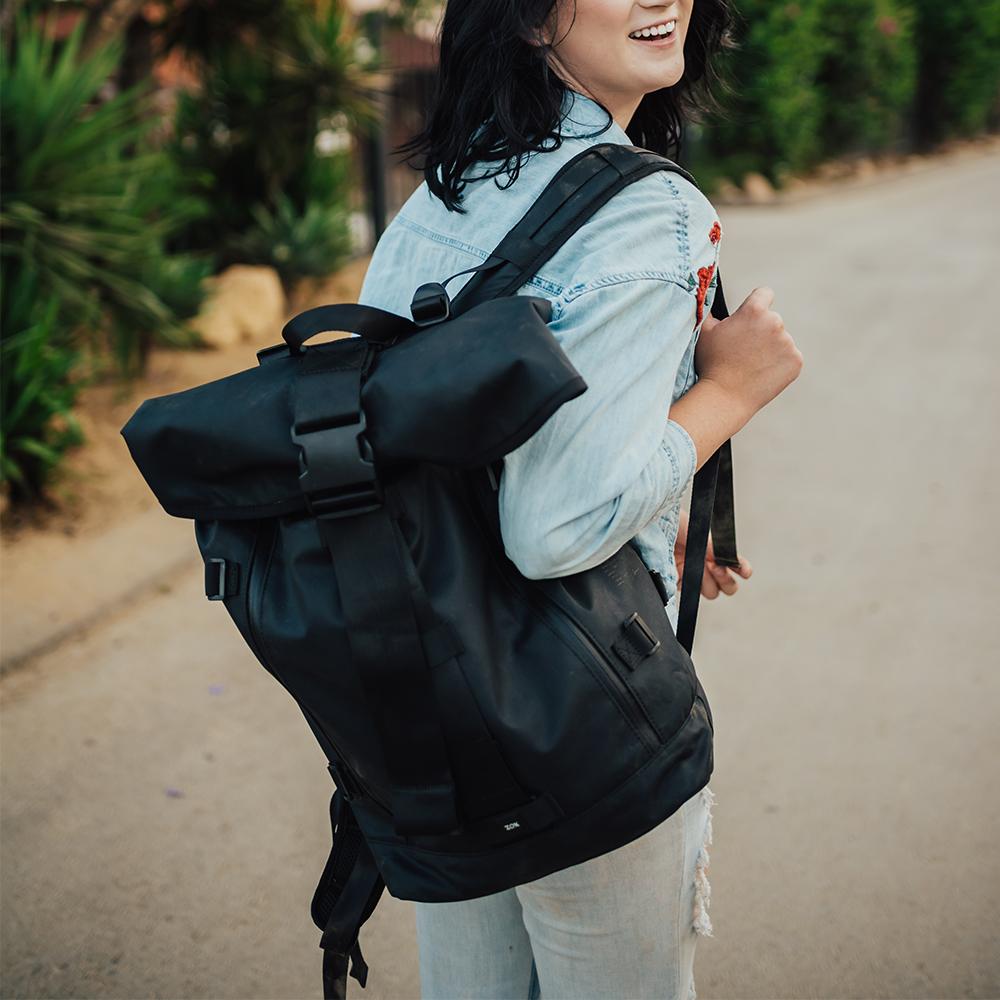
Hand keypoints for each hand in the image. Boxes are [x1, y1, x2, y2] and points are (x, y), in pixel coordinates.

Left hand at [674, 505, 752, 598]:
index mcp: (714, 552)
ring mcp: (692, 576)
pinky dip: (688, 586)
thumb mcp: (697, 531)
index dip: (742, 569)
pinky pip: (688, 593)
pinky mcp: (676, 584)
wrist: (650, 527)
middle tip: (715, 567)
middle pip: (728, 587)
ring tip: (700, 569)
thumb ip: (712, 546)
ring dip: (709, 583)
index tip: (744, 571)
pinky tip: (683, 574)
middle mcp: (705, 566)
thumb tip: (723, 558)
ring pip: (712, 593)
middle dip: (726, 579)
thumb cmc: (673, 524)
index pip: (735, 566)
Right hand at [694, 286, 803, 419]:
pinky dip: (779, 364)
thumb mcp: (705, 331)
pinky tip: (762, 373)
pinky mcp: (796, 361)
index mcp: (754, 311)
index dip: (756, 303)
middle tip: (744, 350)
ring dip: (770, 348)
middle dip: (760, 331)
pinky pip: (789, 357)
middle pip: (771, 320)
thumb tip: (709, 300)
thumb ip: (711, 310)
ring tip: (751, 365)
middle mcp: (775, 322)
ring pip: (780, 340)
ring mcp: (788, 343)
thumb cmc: (712, 364)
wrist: (725, 397)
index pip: (764, 293)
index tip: (751, 317)